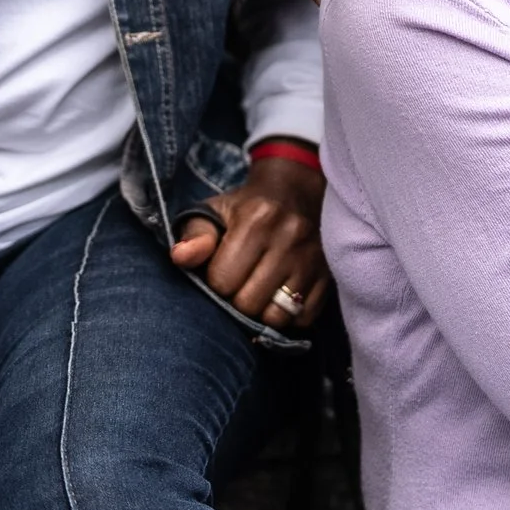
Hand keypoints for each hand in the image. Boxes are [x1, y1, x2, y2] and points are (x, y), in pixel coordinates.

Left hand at [171, 153, 330, 327]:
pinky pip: (304, 318)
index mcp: (257, 219)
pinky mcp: (330, 274)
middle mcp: (291, 237)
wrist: (297, 191)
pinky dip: (290, 315)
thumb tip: (180, 257)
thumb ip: (195, 235)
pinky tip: (281, 296)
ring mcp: (314, 258)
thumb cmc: (247, 207)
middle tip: (241, 282)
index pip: (223, 280)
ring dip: (263, 311)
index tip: (224, 269)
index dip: (216, 281)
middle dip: (238, 298)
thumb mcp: (215, 211)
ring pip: (277, 316)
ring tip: (260, 292)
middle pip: (249, 302)